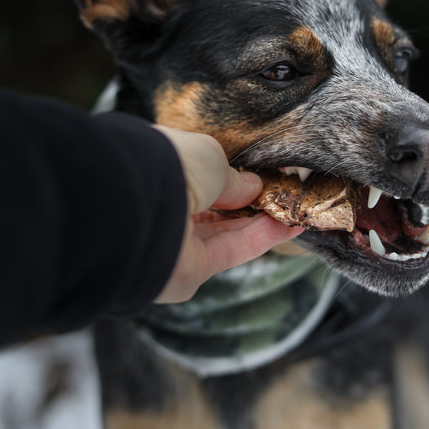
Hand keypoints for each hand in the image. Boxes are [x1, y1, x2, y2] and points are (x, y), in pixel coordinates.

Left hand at [154, 127, 302, 302]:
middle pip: (213, 210)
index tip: (258, 177)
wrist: (138, 204)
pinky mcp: (189, 271)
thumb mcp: (209, 158)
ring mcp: (175, 242)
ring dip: (261, 222)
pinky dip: (260, 239)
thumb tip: (252, 186)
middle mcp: (164, 208)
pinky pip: (231, 251)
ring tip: (290, 210)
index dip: (229, 180)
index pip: (198, 179)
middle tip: (281, 196)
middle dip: (248, 203)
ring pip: (226, 233)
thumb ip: (233, 177)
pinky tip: (286, 226)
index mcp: (159, 173)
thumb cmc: (167, 165)